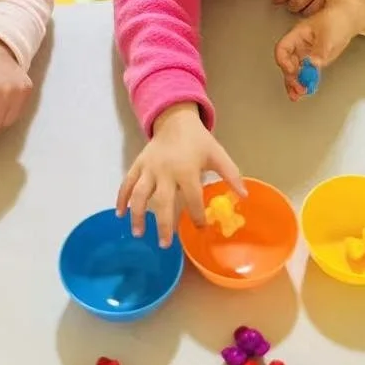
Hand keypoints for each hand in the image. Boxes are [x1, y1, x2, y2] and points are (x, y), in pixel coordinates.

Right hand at [116, 103, 243, 247]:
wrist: (176, 119)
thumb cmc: (198, 141)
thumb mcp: (218, 154)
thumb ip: (231, 175)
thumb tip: (244, 196)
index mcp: (187, 170)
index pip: (192, 199)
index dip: (198, 216)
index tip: (201, 228)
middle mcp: (166, 171)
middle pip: (163, 202)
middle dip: (164, 224)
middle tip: (165, 245)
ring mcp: (149, 168)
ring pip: (140, 194)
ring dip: (138, 215)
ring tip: (138, 233)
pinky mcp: (138, 164)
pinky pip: (127, 183)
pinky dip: (122, 198)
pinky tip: (120, 213)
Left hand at [273, 0, 346, 15]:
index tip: (276, 0)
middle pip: (296, 3)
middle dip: (290, 5)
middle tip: (290, 2)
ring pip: (307, 11)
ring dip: (301, 10)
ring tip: (302, 6)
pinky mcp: (330, 2)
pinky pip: (319, 12)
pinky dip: (312, 12)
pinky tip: (311, 8)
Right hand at [274, 0, 364, 99]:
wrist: (347, 19)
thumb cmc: (336, 19)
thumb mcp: (328, 35)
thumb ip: (320, 50)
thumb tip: (312, 64)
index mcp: (297, 36)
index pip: (282, 49)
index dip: (284, 61)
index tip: (292, 70)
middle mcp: (299, 46)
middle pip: (288, 64)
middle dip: (291, 78)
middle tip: (298, 88)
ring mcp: (306, 54)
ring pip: (296, 71)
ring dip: (295, 83)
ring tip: (298, 94)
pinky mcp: (315, 61)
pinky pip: (307, 73)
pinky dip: (306, 82)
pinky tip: (307, 89)